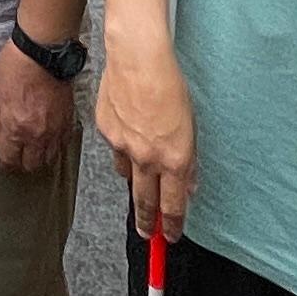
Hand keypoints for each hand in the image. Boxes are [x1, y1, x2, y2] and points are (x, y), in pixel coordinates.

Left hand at [0, 43, 73, 174]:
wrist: (43, 51)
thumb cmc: (14, 66)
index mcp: (14, 128)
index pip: (10, 160)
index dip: (4, 164)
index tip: (2, 162)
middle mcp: (36, 134)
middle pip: (31, 166)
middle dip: (22, 164)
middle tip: (17, 155)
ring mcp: (55, 129)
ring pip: (49, 158)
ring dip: (40, 156)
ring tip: (33, 148)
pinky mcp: (68, 120)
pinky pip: (63, 143)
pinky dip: (55, 145)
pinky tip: (48, 137)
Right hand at [95, 36, 198, 239]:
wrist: (138, 59)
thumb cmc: (170, 85)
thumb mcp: (191, 126)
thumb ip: (187, 160)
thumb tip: (187, 184)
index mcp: (174, 159)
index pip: (173, 206)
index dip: (171, 226)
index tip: (170, 236)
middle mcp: (148, 159)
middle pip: (145, 203)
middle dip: (146, 222)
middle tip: (146, 232)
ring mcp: (123, 146)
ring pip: (127, 174)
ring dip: (135, 175)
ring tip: (142, 163)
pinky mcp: (105, 131)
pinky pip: (115, 147)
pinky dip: (122, 142)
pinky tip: (129, 124)